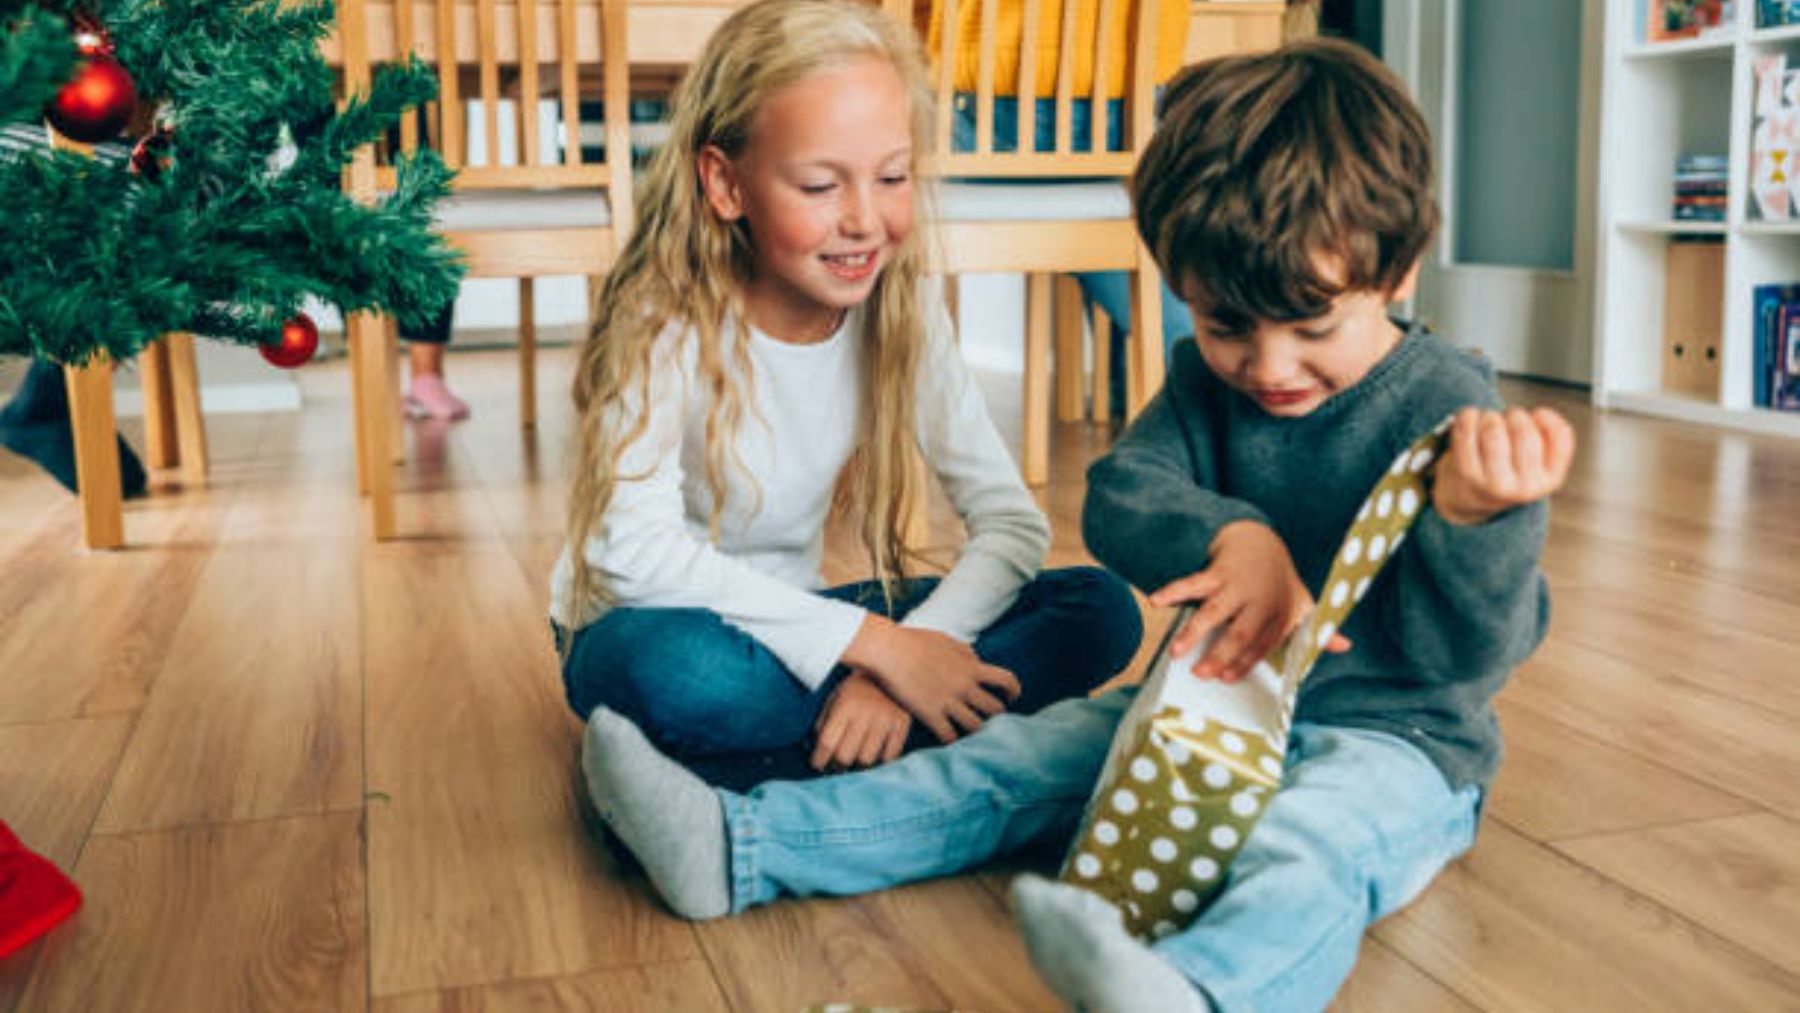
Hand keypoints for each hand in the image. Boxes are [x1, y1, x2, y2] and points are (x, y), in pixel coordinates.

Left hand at [811, 670, 911, 771]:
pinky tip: (875, 756)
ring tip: (855, 761)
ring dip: (858, 766)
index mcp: (844, 706)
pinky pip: (889, 756)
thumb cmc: (856, 689)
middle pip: (845, 756)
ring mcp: (885, 720)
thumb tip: (815, 750)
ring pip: (867, 760)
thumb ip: (823, 723)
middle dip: (837, 766)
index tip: (817, 764)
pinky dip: (880, 761)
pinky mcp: (902, 724)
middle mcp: (865, 714)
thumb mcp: (834, 699)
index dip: (819, 759)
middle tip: (836, 765)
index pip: (827, 742)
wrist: (890, 669)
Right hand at [841, 616, 1020, 743]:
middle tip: (992, 719)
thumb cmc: (913, 641)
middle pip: (995, 708)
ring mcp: (948, 702)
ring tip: (973, 732)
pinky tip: (950, 740)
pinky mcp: (931, 714)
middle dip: (997, 715)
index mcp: (970, 667)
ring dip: (977, 730)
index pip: (1005, 680)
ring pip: (976, 726)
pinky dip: (953, 740)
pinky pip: (949, 736)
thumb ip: (964, 650)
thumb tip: (976, 658)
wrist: (889, 650)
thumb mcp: (945, 640)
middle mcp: (964, 686)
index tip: (1012, 697)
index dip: (1013, 690)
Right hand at [1148, 521, 1350, 681]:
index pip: (1262, 645)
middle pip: (1240, 633)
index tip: (1226, 679)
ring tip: (1175, 652)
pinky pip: (1192, 582)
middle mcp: (1259, 601)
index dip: (1245, 663)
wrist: (1259, 538)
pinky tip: (1156, 601)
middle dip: (1220, 655)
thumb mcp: (1302, 602)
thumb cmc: (1278, 581)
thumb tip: (1345, 646)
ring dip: (1194, 632)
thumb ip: (1318, 629)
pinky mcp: (1217, 570)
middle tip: (1201, 675)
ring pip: (1214, 611)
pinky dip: (1173, 591)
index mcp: (1279, 614)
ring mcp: (1237, 585)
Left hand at [1432, 407, 1575, 526]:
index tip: (1536, 415)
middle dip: (1514, 414)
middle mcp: (1525, 486)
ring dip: (1489, 415)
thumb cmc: (1510, 468)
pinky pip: (1467, 429)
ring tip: (1487, 420)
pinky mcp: (1467, 473)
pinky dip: (1469, 416)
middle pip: (1523, 430)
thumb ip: (1550, 437)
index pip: (1559, 435)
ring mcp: (1494, 482)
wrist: (1470, 498)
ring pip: (1493, 429)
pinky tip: (1470, 419)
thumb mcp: (1540, 461)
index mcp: (1550, 480)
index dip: (1546, 417)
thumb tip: (1542, 415)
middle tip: (1507, 418)